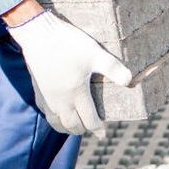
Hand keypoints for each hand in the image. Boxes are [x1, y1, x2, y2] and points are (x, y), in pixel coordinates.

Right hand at [6, 8, 132, 132]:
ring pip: (56, 122)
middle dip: (82, 130)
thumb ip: (112, 68)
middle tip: (90, 128)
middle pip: (72, 125)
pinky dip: (53, 118)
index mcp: (77, 94)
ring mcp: (47, 97)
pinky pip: (45, 112)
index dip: (97, 129)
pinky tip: (56, 113)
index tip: (102, 135)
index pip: (89, 120)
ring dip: (66, 128)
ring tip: (73, 127)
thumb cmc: (67, 43)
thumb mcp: (94, 53)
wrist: (37, 33)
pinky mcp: (37, 90)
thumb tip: (130, 80)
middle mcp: (61, 101)